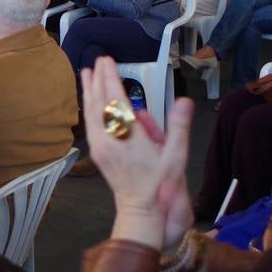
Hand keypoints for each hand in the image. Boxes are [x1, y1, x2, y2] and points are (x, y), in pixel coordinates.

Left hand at [81, 57, 194, 249]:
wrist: (141, 211)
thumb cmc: (160, 186)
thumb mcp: (176, 157)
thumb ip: (179, 127)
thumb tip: (184, 101)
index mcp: (128, 139)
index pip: (116, 101)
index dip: (110, 78)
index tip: (107, 61)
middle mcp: (109, 141)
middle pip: (99, 103)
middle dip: (98, 80)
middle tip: (99, 61)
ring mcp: (100, 147)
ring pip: (91, 113)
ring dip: (89, 91)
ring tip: (86, 73)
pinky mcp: (97, 153)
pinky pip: (90, 124)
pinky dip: (89, 108)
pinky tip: (90, 100)